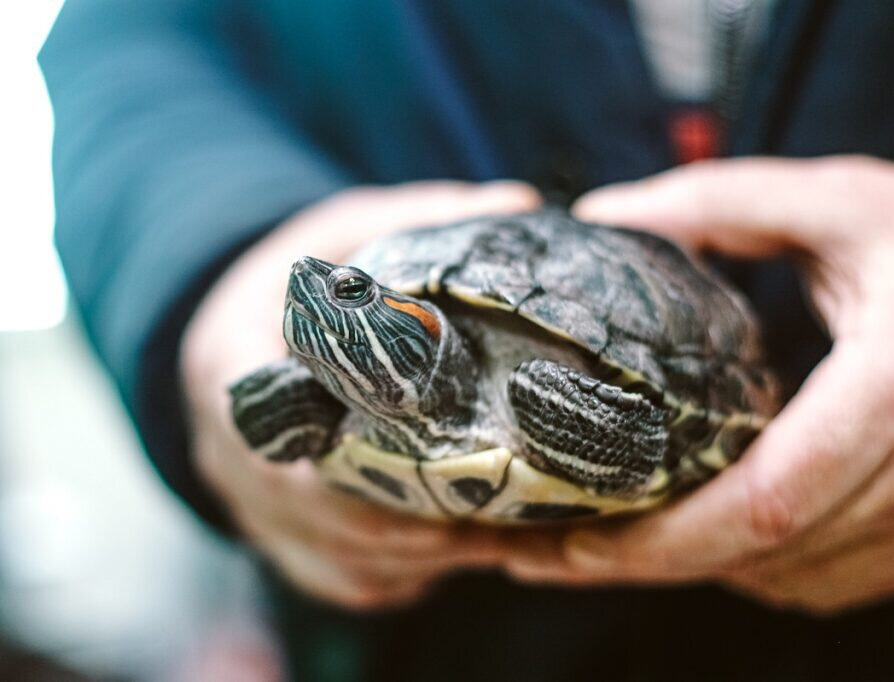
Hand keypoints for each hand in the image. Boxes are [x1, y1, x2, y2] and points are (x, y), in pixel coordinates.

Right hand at [182, 181, 541, 608]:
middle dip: (429, 514)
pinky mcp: (298, 550)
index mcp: (233, 381)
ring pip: (359, 564)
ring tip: (513, 525)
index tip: (456, 455)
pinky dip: (419, 569)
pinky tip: (472, 542)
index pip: (290, 442)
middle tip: (515, 499)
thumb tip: (520, 204)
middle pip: (338, 519)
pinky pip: (363, 581)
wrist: (229, 344)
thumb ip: (420, 218)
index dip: (374, 462)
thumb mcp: (338, 231)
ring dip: (436, 550)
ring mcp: (268, 521)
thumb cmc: (283, 284)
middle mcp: (241, 469)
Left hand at [505, 157, 893, 612]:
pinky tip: (699, 527)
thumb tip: (607, 216)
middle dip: (641, 563)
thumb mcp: (836, 199)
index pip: (762, 502)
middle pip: (758, 555)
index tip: (568, 539)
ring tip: (605, 534)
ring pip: (780, 578)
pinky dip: (746, 564)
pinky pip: (817, 582)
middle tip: (549, 549)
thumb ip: (718, 201)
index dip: (655, 538)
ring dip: (687, 565)